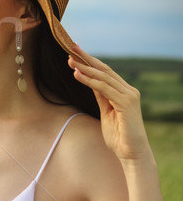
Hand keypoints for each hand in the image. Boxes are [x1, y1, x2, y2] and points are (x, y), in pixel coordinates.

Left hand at [68, 45, 151, 162]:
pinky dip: (89, 80)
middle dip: (86, 58)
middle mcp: (129, 90)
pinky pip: (103, 88)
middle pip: (104, 69)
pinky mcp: (126, 103)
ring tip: (70, 60)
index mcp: (124, 92)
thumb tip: (90, 81)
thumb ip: (100, 96)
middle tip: (71, 47)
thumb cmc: (118, 136)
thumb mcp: (105, 111)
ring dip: (84, 67)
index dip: (90, 61)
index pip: (105, 72)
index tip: (75, 52)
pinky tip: (77, 74)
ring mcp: (129, 95)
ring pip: (103, 77)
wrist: (131, 153)